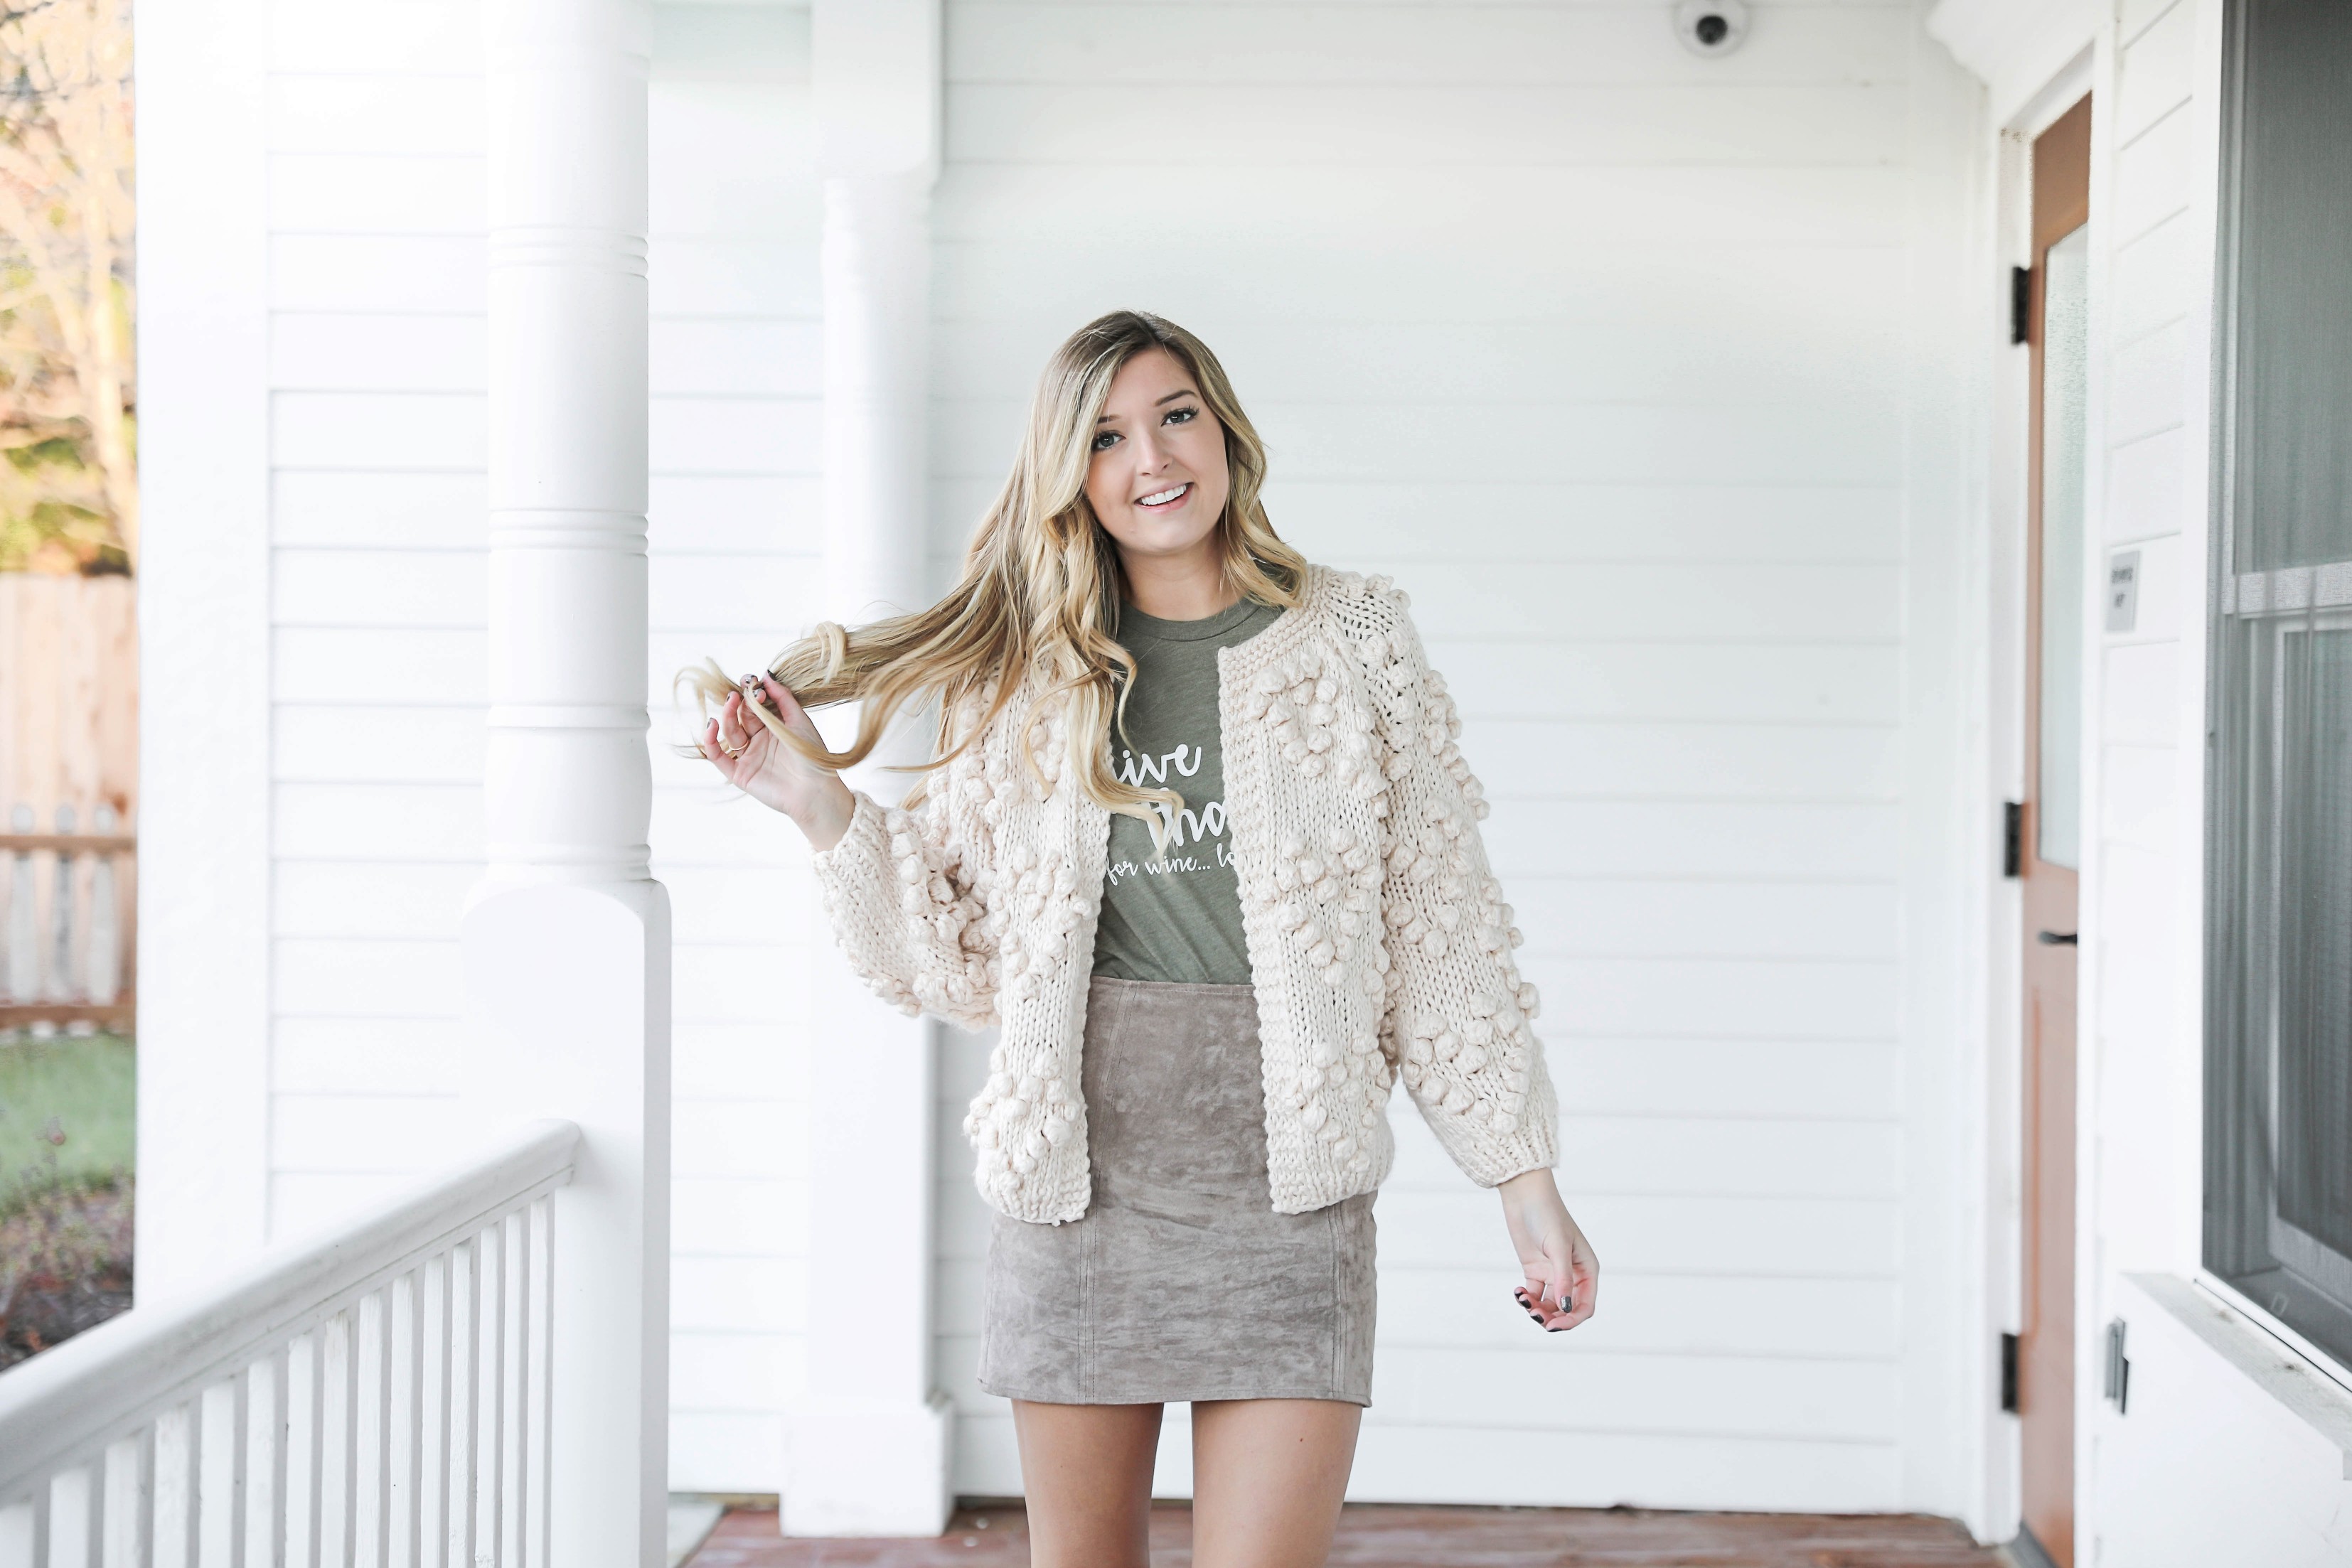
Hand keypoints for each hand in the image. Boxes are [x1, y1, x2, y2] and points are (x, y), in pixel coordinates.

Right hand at [701, 672, 854, 850]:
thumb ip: (783, 698)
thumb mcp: (799, 721)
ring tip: (731, 701)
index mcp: (773, 728)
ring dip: (727, 715)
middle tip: (741, 692)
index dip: (750, 693)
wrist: (815, 789)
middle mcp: (759, 740)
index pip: (754, 706)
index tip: (752, 682)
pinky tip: (712, 725)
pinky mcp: (740, 773)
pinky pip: (718, 757)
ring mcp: (748, 756)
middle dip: (739, 702)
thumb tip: (767, 675)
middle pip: (741, 716)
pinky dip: (710, 742)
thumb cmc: (812, 756)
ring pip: (730, 732)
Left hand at [1498, 1167, 1596, 1332]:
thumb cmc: (1547, 1215)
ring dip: (1537, 1310)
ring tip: (1523, 1301)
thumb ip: (1563, 1279)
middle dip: (1552, 1318)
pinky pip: (1533, 1295)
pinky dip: (1525, 1299)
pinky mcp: (1535, 1270)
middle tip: (1534, 1315)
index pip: (1585, 1305)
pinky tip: (1517, 1292)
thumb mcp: (1558, 1247)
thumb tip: (1566, 1308)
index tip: (1553, 1325)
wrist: (1524, 1196)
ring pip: (1549, 1306)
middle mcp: (1572, 1274)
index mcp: (1587, 1270)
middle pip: (1566, 1310)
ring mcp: (1553, 1273)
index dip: (1572, 1320)